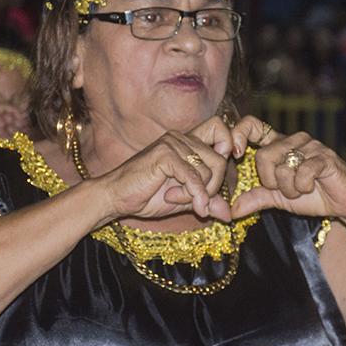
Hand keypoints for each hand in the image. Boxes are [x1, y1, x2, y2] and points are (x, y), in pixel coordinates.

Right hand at [98, 130, 231, 222]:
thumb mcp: (184, 201)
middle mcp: (182, 137)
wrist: (116, 198)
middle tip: (194, 199)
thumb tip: (229, 215)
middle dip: (213, 186)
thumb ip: (206, 201)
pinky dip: (191, 195)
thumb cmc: (147, 197)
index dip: (229, 146)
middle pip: (220, 159)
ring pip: (208, 170)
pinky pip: (193, 177)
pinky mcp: (165, 154)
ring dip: (196, 193)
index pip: (220, 129)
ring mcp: (173, 143)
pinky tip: (172, 199)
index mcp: (187, 142)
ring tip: (174, 197)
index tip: (222, 171)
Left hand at [228, 118, 345, 224]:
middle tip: (286, 189)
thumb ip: (256, 199)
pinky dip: (303, 187)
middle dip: (270, 182)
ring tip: (301, 189)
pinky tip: (312, 187)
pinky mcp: (325, 157)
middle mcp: (293, 140)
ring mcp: (310, 146)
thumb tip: (232, 210)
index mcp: (279, 145)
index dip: (238, 134)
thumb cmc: (313, 196)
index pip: (251, 125)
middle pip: (263, 155)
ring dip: (289, 188)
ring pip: (282, 166)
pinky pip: (302, 172)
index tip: (236, 154)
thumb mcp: (279, 199)